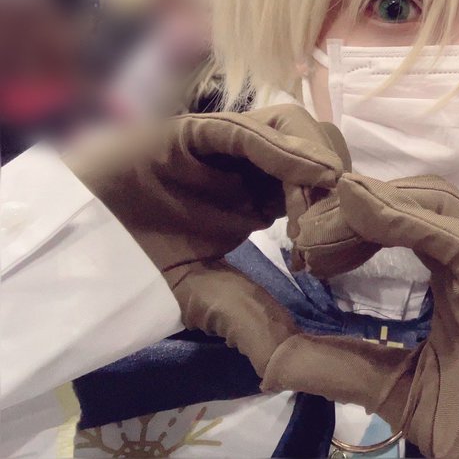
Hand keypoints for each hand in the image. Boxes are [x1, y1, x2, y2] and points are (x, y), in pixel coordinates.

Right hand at [64, 105, 345, 343]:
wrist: (79, 249)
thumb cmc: (141, 267)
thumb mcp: (208, 297)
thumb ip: (250, 318)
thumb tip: (292, 366)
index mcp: (267, 196)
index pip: (325, 186)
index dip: (342, 210)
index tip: (343, 250)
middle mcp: (256, 165)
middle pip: (320, 149)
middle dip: (336, 185)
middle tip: (327, 233)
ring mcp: (229, 144)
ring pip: (294, 128)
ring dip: (315, 164)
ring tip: (310, 213)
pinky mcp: (197, 130)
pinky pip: (247, 130)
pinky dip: (282, 147)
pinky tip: (305, 175)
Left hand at [268, 175, 458, 457]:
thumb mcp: (385, 381)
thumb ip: (332, 358)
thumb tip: (266, 356)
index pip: (409, 215)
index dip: (356, 216)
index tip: (304, 240)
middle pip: (416, 197)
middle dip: (355, 204)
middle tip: (301, 235)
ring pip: (428, 201)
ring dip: (366, 207)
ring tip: (313, 234)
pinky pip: (443, 228)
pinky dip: (395, 216)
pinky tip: (353, 213)